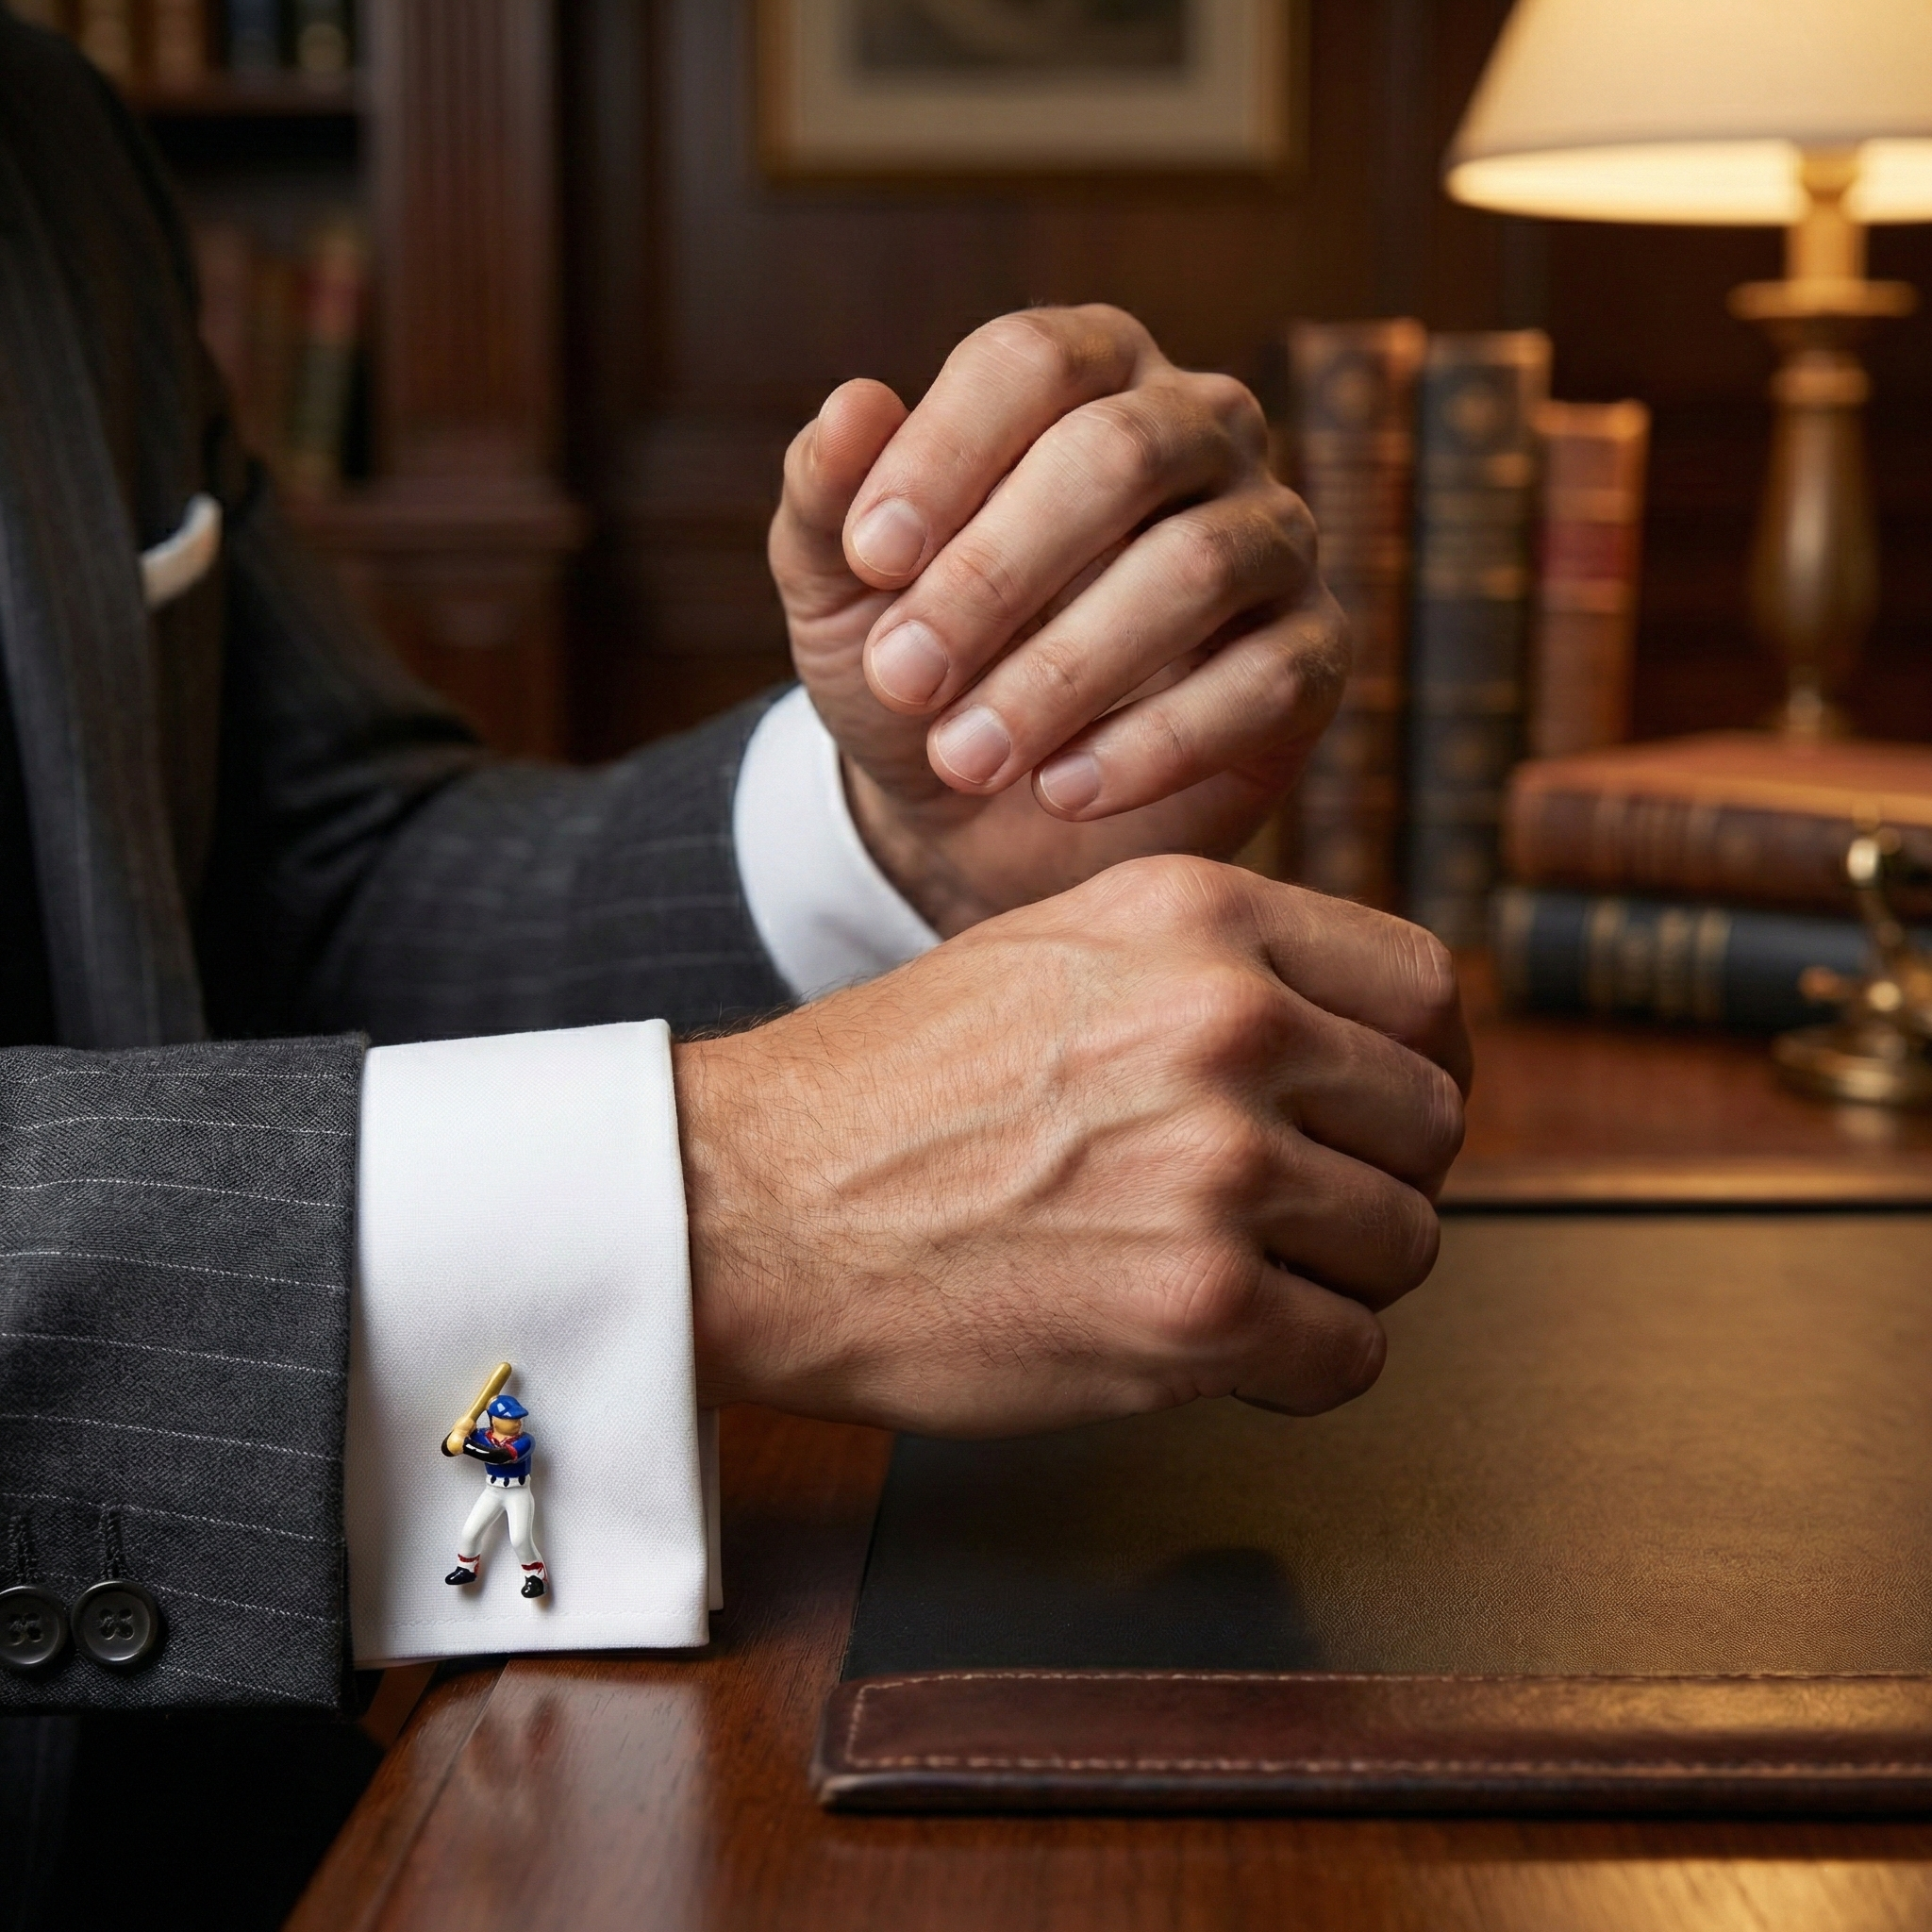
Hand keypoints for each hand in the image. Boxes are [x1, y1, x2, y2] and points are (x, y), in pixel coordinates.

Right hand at [675, 858, 1466, 1434]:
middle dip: (1378, 1179)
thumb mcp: (1062, 951)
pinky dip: (1299, 1368)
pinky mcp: (1201, 1310)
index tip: (1387, 1115)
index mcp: (1199, 916)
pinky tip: (1215, 1345)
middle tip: (1296, 1214)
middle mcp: (1230, 1024)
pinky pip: (1351, 1354)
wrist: (760, 1204)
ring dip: (1336, 1278)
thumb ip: (1214, 970)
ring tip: (1233, 1276)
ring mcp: (1222, 1168)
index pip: (1426, 987)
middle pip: (1429, 1121)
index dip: (1424, 1064)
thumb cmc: (893, 1086)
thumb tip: (1355, 1040)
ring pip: (1403, 1243)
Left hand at [769, 306, 1346, 935]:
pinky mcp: (1313, 654)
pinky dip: (1154, 746)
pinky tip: (1062, 792)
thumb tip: (852, 404)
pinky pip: (1265, 682)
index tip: (871, 558)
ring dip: (1064, 673)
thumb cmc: (919, 663)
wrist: (979, 815)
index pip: (1034, 361)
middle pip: (1120, 455)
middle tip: (903, 679)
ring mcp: (1273, 538)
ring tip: (966, 758)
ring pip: (1198, 567)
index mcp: (1087, 374)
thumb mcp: (840, 590)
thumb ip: (829, 498)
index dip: (947, 452)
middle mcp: (1199, 429)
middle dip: (995, 574)